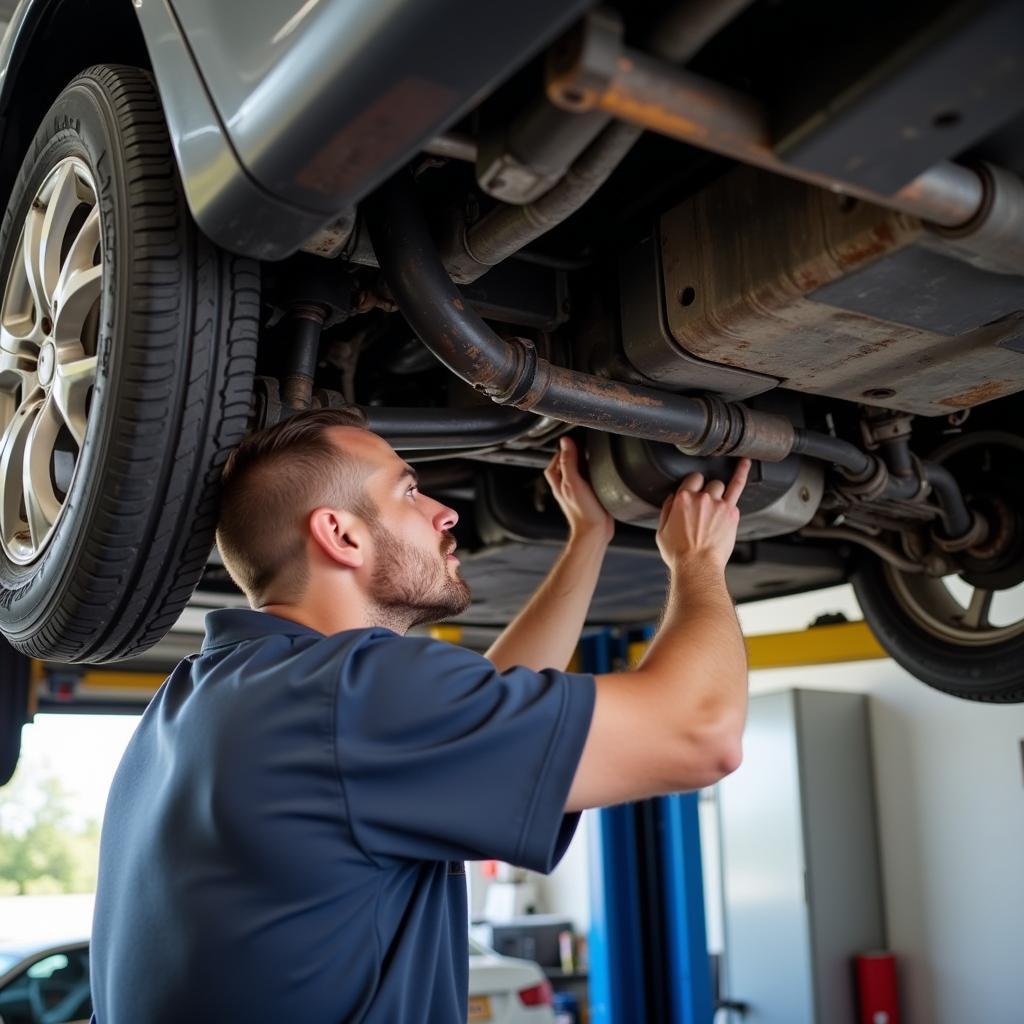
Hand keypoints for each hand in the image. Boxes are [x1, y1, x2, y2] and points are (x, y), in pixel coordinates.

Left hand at [545, 436, 613, 543]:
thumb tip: (565, 442)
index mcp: (558, 481)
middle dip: (574, 453)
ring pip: (578, 471)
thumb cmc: (582, 512)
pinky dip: (593, 473)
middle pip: (567, 463)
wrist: (595, 532)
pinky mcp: (589, 495)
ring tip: (592, 453)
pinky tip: (601, 471)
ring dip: (584, 462)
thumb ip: (568, 462)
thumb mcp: (573, 482)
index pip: (556, 458)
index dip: (564, 448)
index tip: (574, 438)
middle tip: (584, 444)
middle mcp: (566, 485)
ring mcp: (578, 491)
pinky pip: (589, 479)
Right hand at [656, 458, 750, 573]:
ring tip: (715, 507)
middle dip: (706, 491)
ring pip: (719, 485)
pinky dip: (741, 472)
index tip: (694, 492)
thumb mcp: (662, 532)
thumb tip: (671, 498)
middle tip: (704, 508)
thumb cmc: (679, 554)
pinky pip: (737, 486)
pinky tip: (744, 463)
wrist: (697, 567)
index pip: (691, 479)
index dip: (693, 486)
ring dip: (717, 492)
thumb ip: (666, 511)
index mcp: (682, 500)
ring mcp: (718, 504)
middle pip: (707, 483)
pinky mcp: (731, 512)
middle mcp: (700, 498)